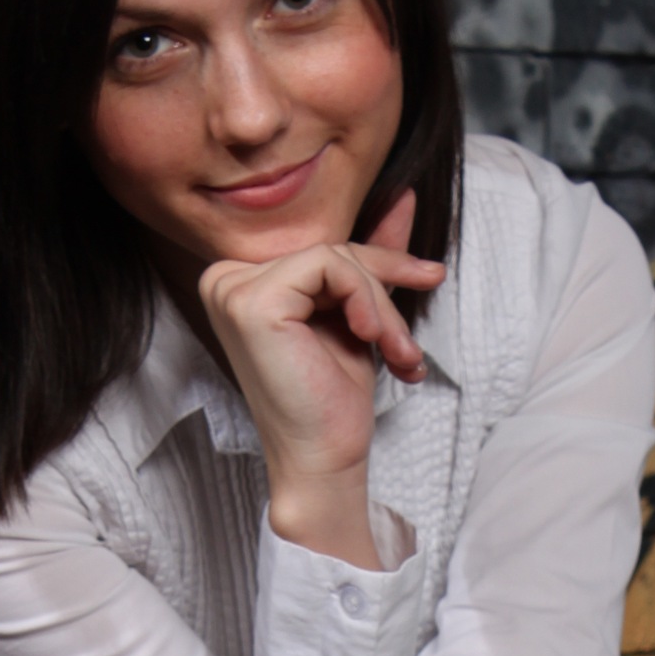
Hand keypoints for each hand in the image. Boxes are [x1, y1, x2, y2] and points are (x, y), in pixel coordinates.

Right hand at [198, 190, 442, 501]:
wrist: (324, 460)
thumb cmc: (333, 401)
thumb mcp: (360, 315)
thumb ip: (371, 258)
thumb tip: (403, 195)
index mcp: (240, 282)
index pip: (321, 249)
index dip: (380, 265)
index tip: (430, 277)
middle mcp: (224, 280)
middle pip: (330, 249)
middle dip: (386, 290)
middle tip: (411, 345)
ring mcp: (231, 289)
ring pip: (336, 258)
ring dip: (383, 307)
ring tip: (400, 356)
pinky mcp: (252, 301)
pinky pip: (330, 265)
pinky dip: (367, 301)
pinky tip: (370, 340)